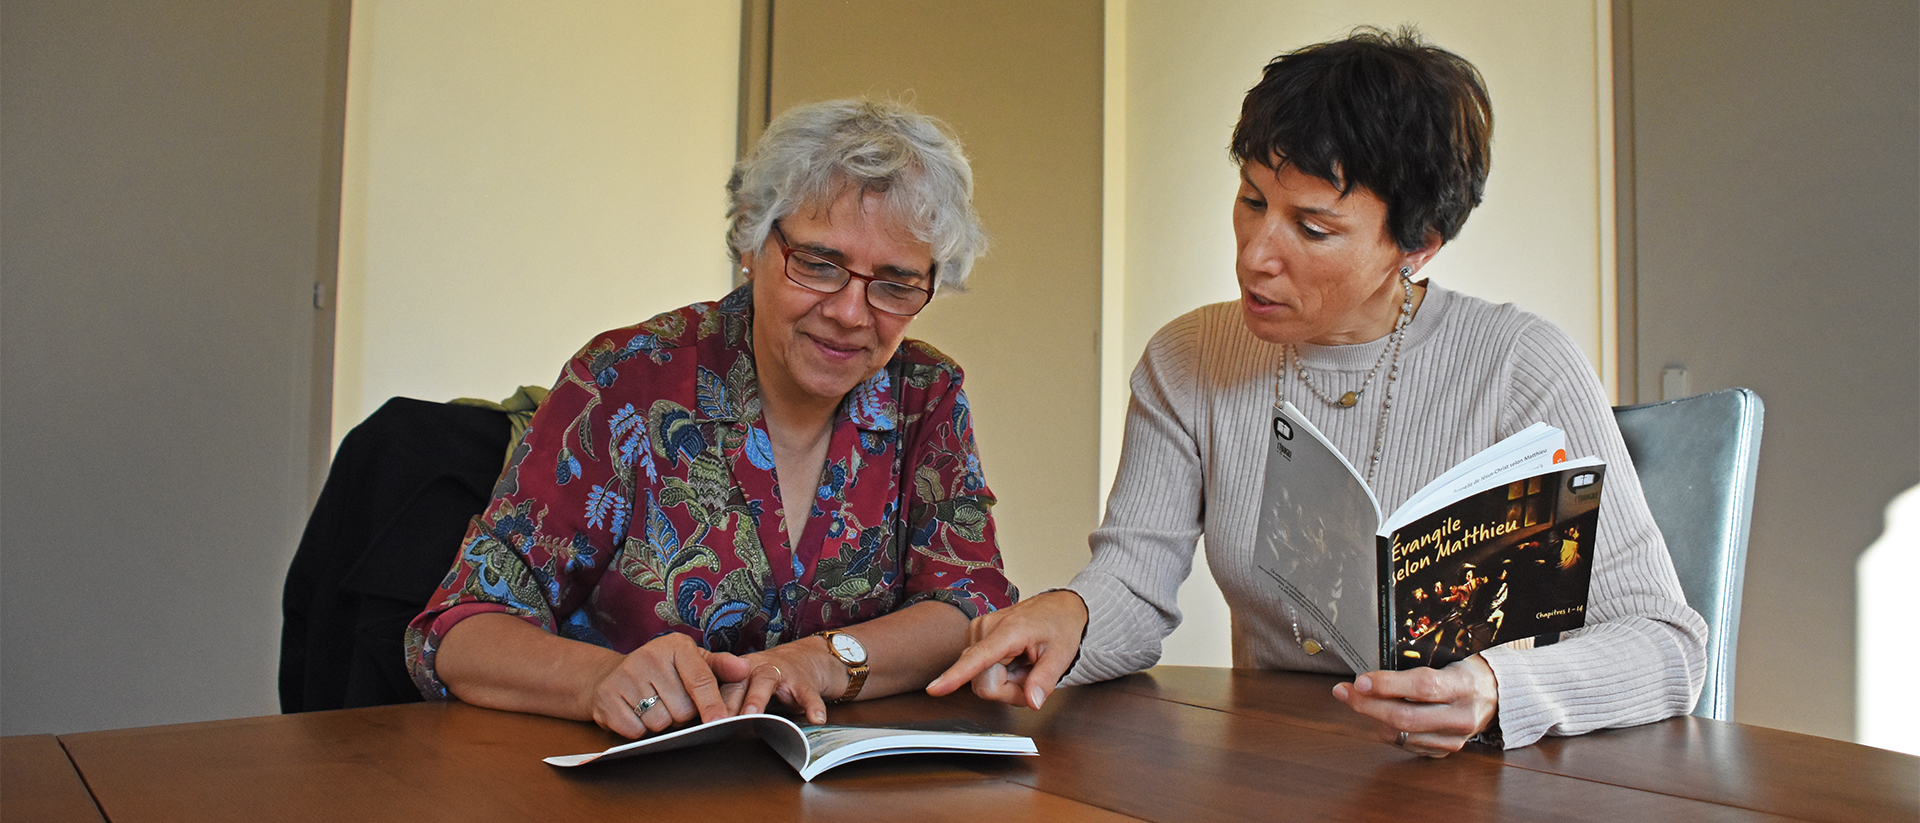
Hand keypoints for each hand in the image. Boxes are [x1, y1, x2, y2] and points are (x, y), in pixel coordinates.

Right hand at [587, 632, 732, 738]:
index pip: (701, 680)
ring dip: (660, 723)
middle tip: (671, 701)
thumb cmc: (662, 671)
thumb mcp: (692, 661)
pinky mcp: (607, 698)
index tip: (721, 721)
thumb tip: (745, 670)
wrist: (611, 676)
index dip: (712, 704)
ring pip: (660, 722)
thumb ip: (720, 667)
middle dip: (681, 714)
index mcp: (675, 646)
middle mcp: (649, 656)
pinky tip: (634, 713)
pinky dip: (638, 729)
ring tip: (652, 706)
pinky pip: (635, 730)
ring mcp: (625, 676)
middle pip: (682, 709)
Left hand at [710, 636, 846, 724]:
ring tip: (752, 716)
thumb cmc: (767, 679)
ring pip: (765, 680)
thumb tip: (700, 732)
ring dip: (757, 698)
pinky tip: (816, 718)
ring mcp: (780, 673)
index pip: (720, 688)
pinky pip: (808, 693)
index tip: (701, 723)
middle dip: (728, 702)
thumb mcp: (746, 687)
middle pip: (738, 682)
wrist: (807, 658)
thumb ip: (728, 704)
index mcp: (738, 674)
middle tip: (718, 721)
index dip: (709, 704)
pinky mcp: (804, 681)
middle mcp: (755, 669)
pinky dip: (812, 705)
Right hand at [925, 590, 1086, 709]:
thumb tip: (1033, 701)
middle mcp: (984, 629)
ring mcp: (977, 632)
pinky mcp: (975, 638)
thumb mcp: (1061, 655)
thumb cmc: (1060, 626)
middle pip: (983, 684)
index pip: (977, 659)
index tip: (935, 689)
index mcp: (1007, 631)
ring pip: (981, 681)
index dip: (955, 677)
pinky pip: (981, 672)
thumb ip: (1045, 680)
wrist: (1059, 607)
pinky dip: (1001, 674)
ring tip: (1024, 665)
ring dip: (1006, 682)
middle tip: (1031, 675)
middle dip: (1009, 690)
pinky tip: (1015, 662)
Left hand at [1331, 654, 1499, 757]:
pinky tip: (1380, 714)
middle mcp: (1461, 715)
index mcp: (1464, 685)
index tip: (1360, 680)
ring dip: (1372, 717)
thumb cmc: (1466, 670)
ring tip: (1359, 700)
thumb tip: (1373, 667)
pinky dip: (1387, 730)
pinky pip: (1406, 744)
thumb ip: (1417, 662)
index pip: (1422, 687)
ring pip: (1402, 734)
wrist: (1496, 696)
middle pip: (1406, 717)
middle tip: (1343, 692)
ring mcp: (1454, 738)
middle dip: (1367, 705)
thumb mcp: (1449, 656)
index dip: (1387, 685)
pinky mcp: (1446, 751)